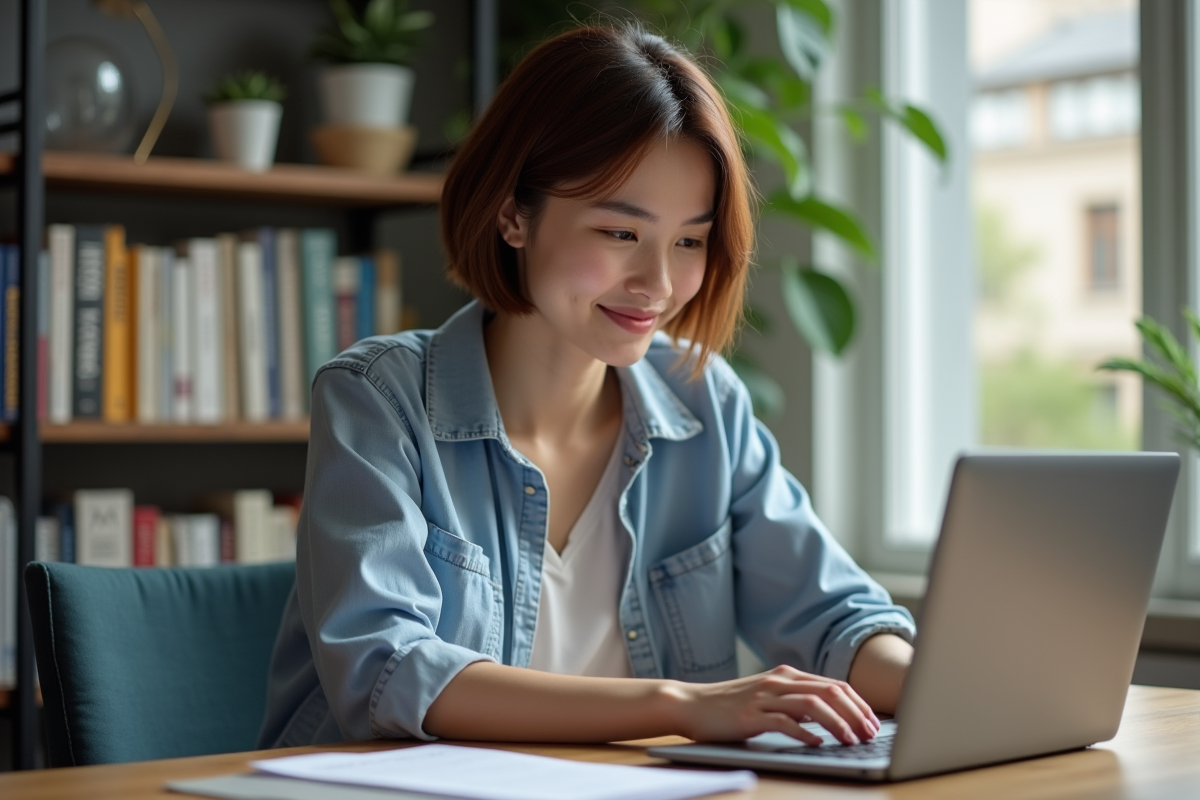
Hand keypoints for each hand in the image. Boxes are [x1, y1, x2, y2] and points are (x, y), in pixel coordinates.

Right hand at [669, 665, 881, 745]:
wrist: (691, 704)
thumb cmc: (730, 706)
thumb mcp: (768, 699)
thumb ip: (795, 704)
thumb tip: (828, 718)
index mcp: (787, 676)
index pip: (833, 685)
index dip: (858, 703)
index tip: (872, 723)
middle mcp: (779, 682)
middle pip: (829, 691)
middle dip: (855, 713)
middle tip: (871, 734)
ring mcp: (764, 697)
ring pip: (812, 704)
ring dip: (837, 723)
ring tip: (851, 740)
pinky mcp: (750, 716)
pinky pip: (784, 722)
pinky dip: (805, 733)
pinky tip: (818, 744)